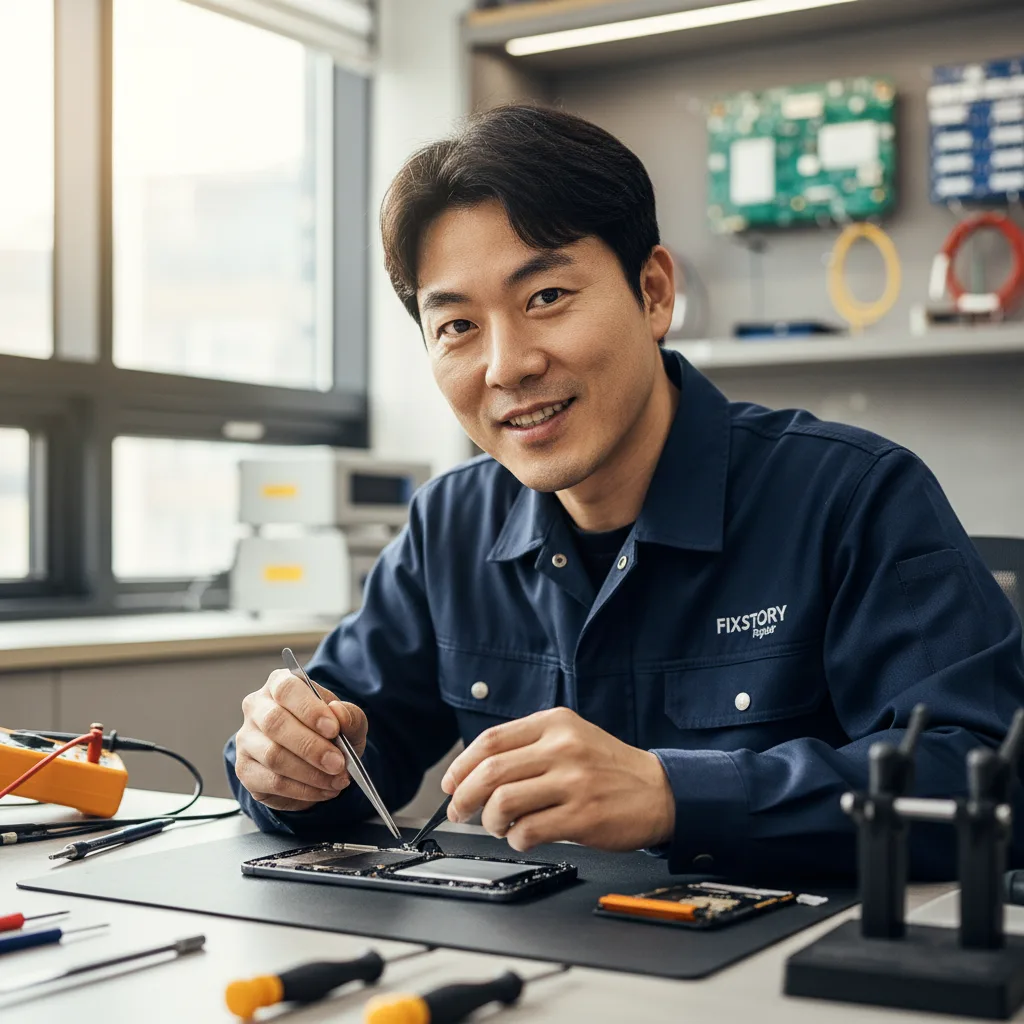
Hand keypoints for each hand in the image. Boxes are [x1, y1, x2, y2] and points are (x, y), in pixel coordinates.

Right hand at [234, 669, 367, 811]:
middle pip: (275, 723)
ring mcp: (246, 739)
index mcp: (280, 684)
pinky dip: (302, 789)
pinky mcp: (245, 769)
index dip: (309, 709)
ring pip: (273, 756)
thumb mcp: (349, 722)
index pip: (287, 689)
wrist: (318, 762)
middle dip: (311, 747)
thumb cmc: (330, 733)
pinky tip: (322, 790)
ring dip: (310, 773)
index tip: (333, 729)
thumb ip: (349, 716)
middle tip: (338, 763)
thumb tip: (338, 712)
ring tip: (336, 780)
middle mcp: (257, 707)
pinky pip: (272, 781)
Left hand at [440, 707, 674, 852]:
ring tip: (498, 825)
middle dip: (464, 796)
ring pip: (503, 802)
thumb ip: (528, 746)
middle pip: (491, 772)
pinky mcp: (582, 816)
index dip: (461, 765)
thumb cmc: (608, 768)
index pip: (491, 740)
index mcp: (555, 723)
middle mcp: (563, 748)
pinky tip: (523, 837)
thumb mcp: (571, 738)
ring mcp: (573, 782)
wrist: (659, 791)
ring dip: (490, 821)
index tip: (451, 783)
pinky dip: (516, 839)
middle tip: (459, 811)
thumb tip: (474, 772)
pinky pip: (528, 831)